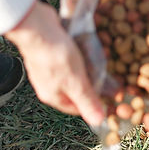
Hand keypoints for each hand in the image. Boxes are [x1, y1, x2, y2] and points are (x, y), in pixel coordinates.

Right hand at [4, 0, 104, 125]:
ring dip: (87, 69)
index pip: (77, 108)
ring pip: (73, 73)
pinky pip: (69, 59)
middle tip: (111, 78)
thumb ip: (87, 101)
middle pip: (75, 90)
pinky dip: (80, 56)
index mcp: (52, 96)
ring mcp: (48, 67)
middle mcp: (48, 84)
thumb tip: (98, 122)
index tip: (112, 97)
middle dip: (93, 85)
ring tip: (103, 62)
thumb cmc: (55, 57)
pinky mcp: (50, 52)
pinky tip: (88, 49)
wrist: (36, 27)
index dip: (95, 104)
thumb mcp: (76, 82)